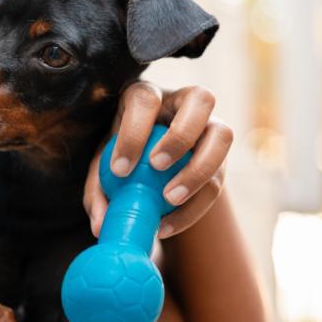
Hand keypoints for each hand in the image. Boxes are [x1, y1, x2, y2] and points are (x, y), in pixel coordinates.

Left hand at [83, 81, 233, 239]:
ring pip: (223, 135)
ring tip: (169, 199)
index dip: (134, 132)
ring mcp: (210, 126)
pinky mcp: (220, 157)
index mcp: (148, 95)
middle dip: (181, 135)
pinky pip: (218, 178)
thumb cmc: (121, 157)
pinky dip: (196, 205)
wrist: (148, 168)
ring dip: (199, 169)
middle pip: (200, 99)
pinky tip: (169, 224)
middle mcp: (185, 102)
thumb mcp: (103, 169)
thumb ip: (98, 192)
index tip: (119, 170)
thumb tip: (100, 226)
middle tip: (156, 168)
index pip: (145, 100)